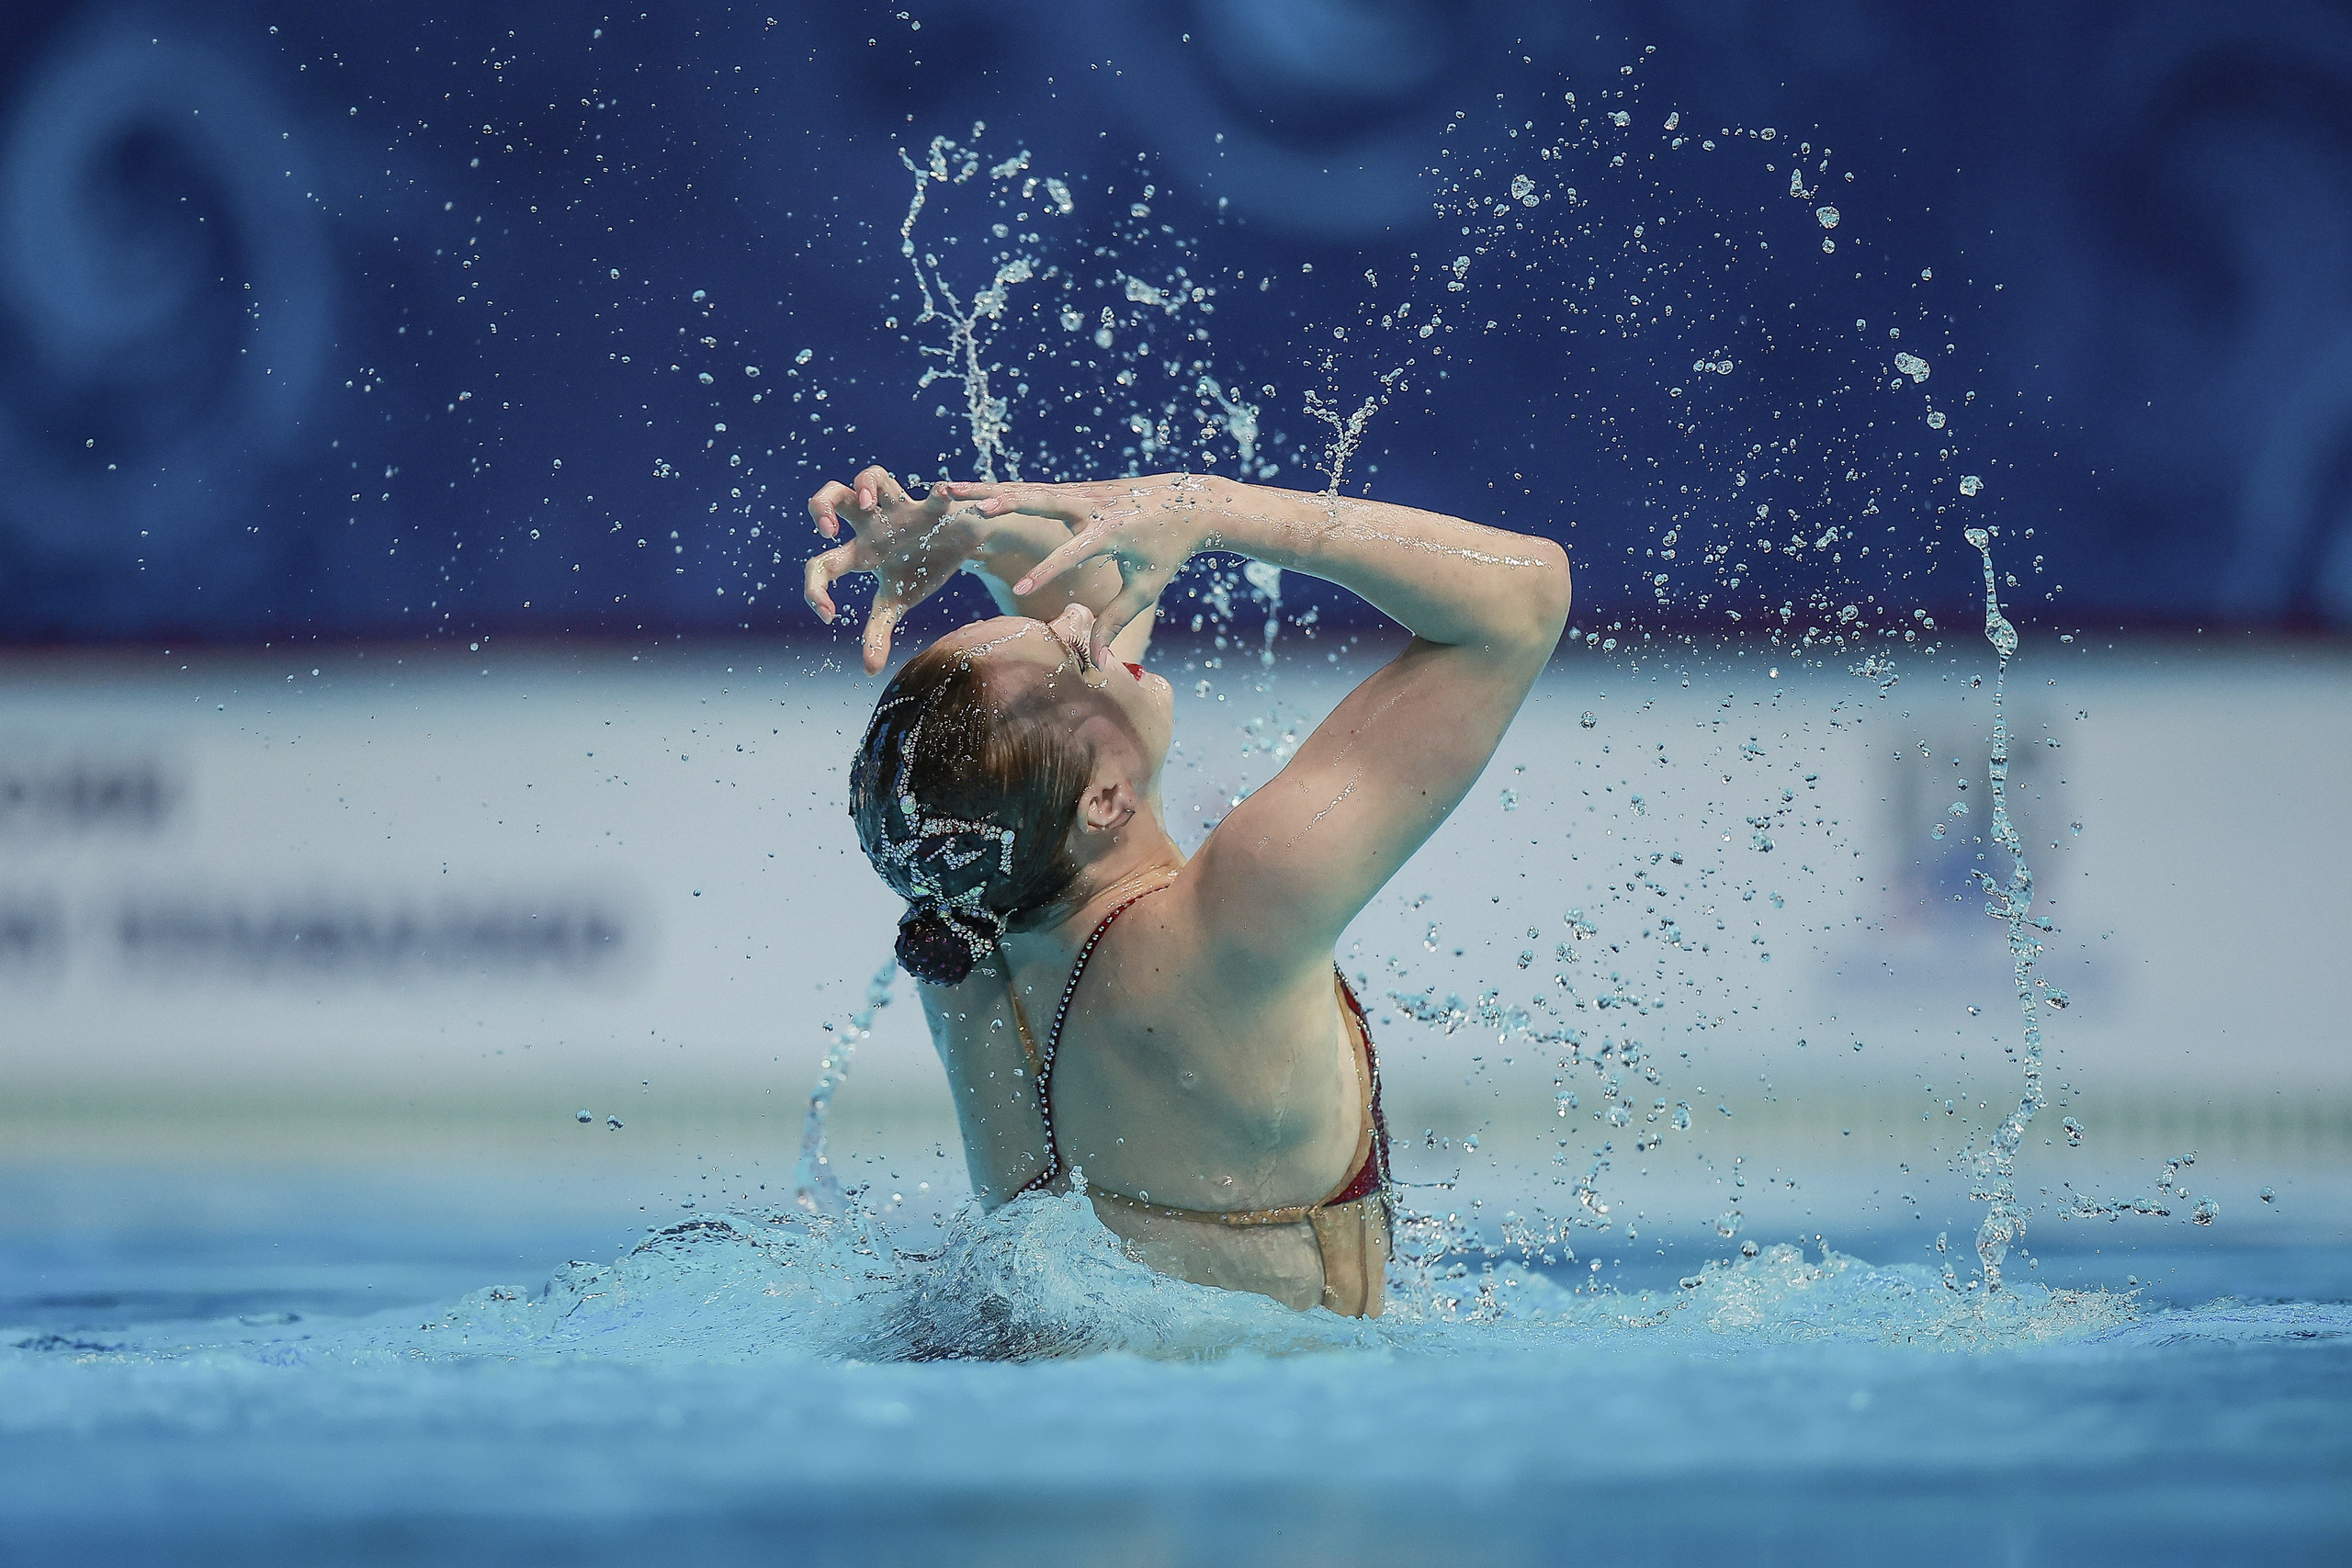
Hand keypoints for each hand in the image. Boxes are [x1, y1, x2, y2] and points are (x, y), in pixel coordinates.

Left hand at [803, 466, 983, 672]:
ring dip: (865, 484)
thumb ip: (878, 632)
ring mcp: (900, 510)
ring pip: (870, 476)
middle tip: (829, 533)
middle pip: (833, 495)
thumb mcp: (897, 601)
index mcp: (859, 552)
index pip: (821, 564)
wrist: (958, 544)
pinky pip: (934, 495)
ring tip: (869, 503)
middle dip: (821, 507)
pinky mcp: (932, 507)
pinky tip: (941, 498)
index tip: (828, 613)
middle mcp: (872, 525)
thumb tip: (868, 670)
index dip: (815, 589)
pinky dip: (938, 496)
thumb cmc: (920, 567)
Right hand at [943, 474, 1227, 664]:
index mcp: (1112, 529)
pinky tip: (965, 492)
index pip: (1075, 553)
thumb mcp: (1144, 589)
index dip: (1050, 572)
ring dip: (984, 490)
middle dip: (1002, 505)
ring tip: (943, 492)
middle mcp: (1092, 504)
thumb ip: (1115, 623)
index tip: (1023, 590)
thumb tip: (1095, 664)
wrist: (1189, 501)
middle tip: (967, 509)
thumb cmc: (1166, 552)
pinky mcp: (1075, 489)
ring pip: (1026, 490)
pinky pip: (1031, 490)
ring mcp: (1081, 492)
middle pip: (1039, 502)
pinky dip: (998, 490)